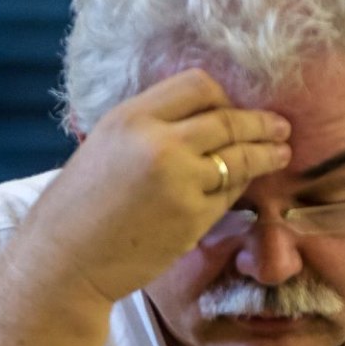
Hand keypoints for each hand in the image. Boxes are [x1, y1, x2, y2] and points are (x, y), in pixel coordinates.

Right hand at [15, 70, 291, 305]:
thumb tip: (198, 119)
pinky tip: (246, 186)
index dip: (223, 97)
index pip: (198, 86)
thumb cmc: (79, 207)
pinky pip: (229, 195)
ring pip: (238, 157)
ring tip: (281, 152)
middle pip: (228, 119)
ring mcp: (180, 181)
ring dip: (265, 154)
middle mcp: (159, 143)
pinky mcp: (193, 218)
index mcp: (132, 117)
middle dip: (260, 123)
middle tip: (280, 127)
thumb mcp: (106, 145)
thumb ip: (148, 128)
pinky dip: (240, 188)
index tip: (234, 108)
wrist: (64, 259)